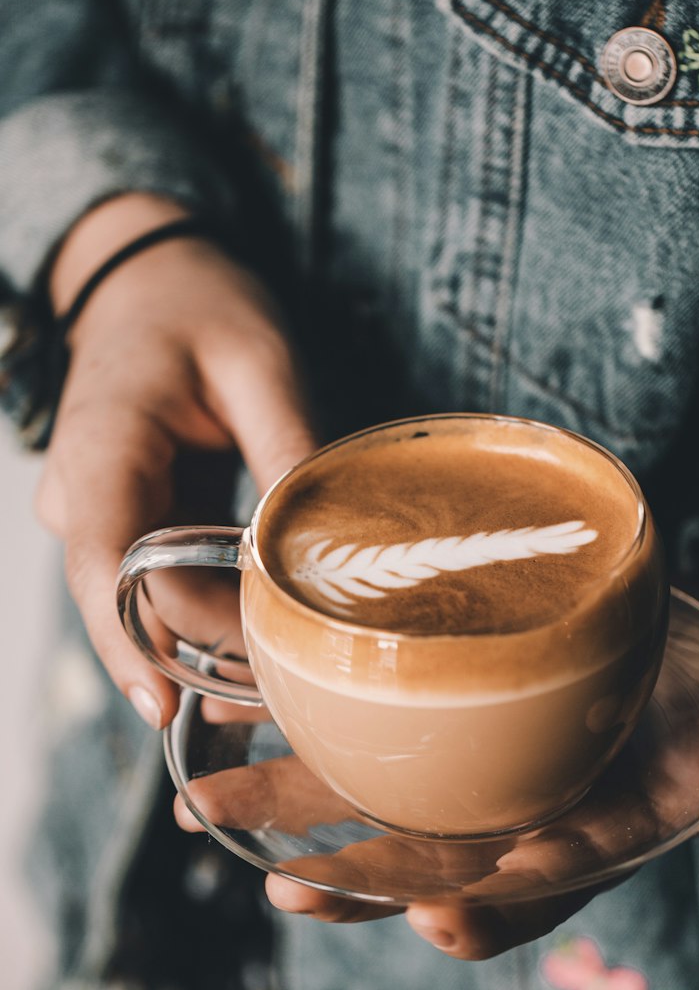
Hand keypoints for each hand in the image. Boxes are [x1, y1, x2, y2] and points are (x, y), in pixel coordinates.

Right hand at [36, 192, 318, 727]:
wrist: (148, 282)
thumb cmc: (200, 307)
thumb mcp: (260, 364)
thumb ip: (288, 451)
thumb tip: (327, 548)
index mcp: (102, 447)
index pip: (103, 567)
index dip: (131, 644)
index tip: (164, 707)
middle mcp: (80, 496)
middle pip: (128, 601)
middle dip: (203, 649)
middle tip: (287, 680)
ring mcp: (92, 515)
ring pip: (144, 602)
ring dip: (212, 634)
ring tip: (290, 655)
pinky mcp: (120, 524)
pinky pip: (158, 582)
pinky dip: (210, 607)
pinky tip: (268, 619)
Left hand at [176, 587, 698, 959]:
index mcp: (605, 836)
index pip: (549, 892)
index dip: (499, 911)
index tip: (450, 911)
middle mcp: (535, 818)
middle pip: (444, 864)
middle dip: (363, 882)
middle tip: (290, 889)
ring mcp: (495, 773)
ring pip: (392, 808)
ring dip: (308, 817)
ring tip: (222, 813)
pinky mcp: (465, 718)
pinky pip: (380, 738)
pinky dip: (315, 731)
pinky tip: (243, 712)